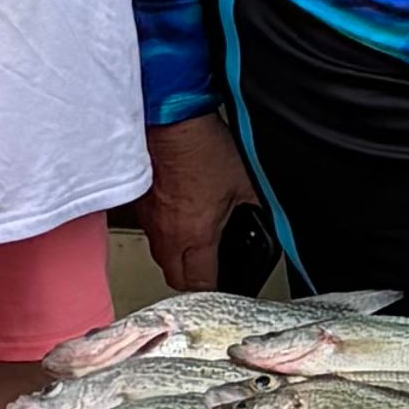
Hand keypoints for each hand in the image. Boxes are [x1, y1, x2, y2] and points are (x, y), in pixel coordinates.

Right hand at [144, 115, 261, 297]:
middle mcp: (168, 234)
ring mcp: (150, 221)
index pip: (199, 283)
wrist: (168, 120)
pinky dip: (165, 233)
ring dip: (177, 257)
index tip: (223, 282)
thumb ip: (255, 208)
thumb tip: (268, 220)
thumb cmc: (201, 146)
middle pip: (175, 278)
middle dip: (192, 280)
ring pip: (161, 256)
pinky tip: (179, 217)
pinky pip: (152, 232)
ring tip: (194, 245)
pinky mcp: (141, 204)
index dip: (213, 288)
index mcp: (195, 235)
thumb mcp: (244, 182)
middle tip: (208, 270)